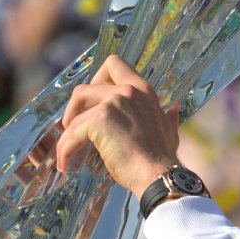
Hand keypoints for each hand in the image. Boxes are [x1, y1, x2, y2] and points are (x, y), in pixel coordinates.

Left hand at [57, 55, 180, 195]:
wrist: (158, 175)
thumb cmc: (163, 158)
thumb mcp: (169, 130)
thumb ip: (168, 116)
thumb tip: (174, 109)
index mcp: (143, 89)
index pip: (114, 64)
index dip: (96, 79)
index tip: (94, 102)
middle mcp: (127, 90)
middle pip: (84, 88)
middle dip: (74, 108)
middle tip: (74, 127)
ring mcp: (112, 103)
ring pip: (74, 115)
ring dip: (68, 133)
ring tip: (68, 151)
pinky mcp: (98, 120)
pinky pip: (71, 134)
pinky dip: (65, 151)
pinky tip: (66, 166)